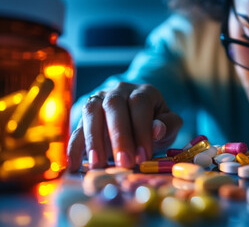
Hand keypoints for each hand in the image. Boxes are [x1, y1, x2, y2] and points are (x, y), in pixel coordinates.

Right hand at [67, 82, 181, 171]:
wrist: (138, 117)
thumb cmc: (156, 123)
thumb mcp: (169, 124)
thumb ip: (168, 125)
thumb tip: (157, 130)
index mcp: (143, 91)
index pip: (139, 104)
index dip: (141, 130)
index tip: (143, 156)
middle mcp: (119, 91)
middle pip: (114, 106)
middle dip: (119, 136)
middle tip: (124, 162)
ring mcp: (99, 100)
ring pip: (91, 112)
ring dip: (94, 140)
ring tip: (98, 165)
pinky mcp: (85, 116)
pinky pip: (77, 128)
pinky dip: (74, 147)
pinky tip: (73, 165)